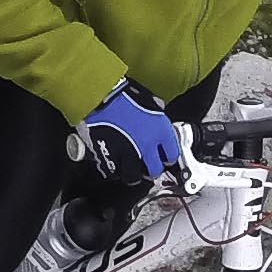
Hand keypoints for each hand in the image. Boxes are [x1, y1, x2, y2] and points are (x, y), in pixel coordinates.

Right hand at [70, 81, 184, 191]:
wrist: (99, 96)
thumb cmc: (121, 94)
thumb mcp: (147, 99)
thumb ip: (155, 110)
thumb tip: (157, 110)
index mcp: (160, 131)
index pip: (172, 154)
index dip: (168, 156)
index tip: (164, 157)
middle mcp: (146, 146)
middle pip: (154, 170)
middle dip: (152, 169)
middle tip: (147, 167)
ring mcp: (127, 155)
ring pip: (133, 177)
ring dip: (133, 174)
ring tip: (129, 169)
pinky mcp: (108, 158)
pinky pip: (113, 173)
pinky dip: (114, 171)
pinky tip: (114, 164)